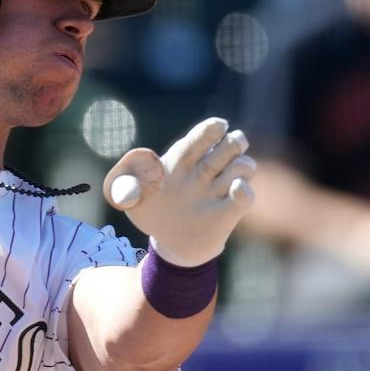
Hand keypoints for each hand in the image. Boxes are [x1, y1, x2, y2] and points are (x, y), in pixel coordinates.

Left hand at [104, 117, 255, 267]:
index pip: (204, 135)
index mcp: (183, 159)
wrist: (168, 243)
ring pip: (244, 165)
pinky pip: (246, 196)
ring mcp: (219, 191)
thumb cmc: (151, 212)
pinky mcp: (229, 213)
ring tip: (227, 179)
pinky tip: (235, 190)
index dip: (213, 128)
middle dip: (235, 142)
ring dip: (240, 166)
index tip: (219, 127)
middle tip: (227, 148)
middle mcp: (206, 171)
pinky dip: (244, 191)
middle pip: (232, 144)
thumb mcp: (130, 199)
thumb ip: (122, 184)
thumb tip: (129, 179)